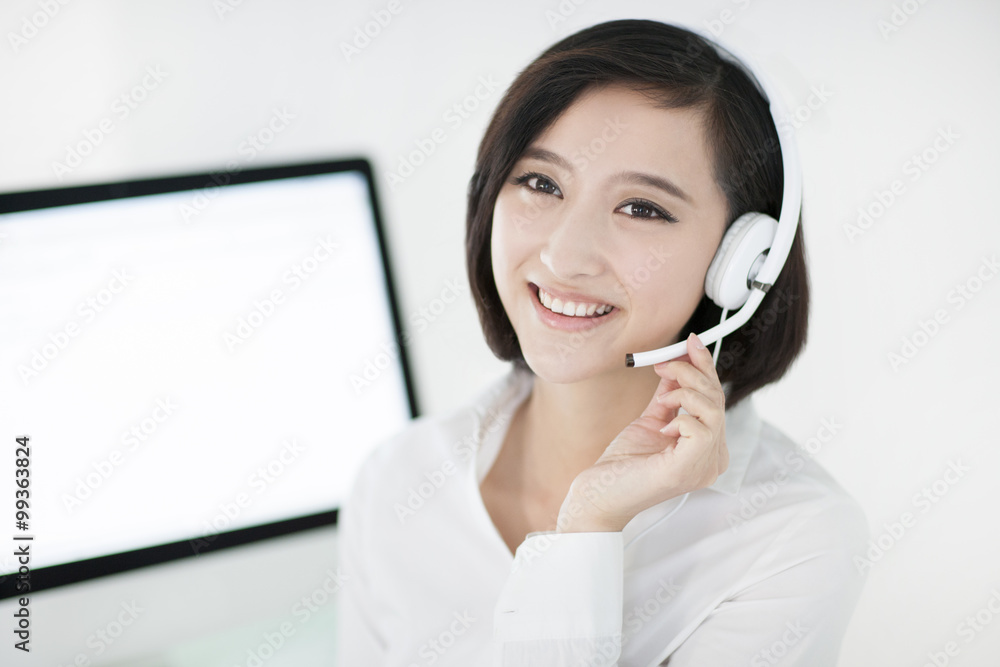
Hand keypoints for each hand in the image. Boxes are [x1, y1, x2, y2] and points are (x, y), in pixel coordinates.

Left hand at [555, 332, 728, 532]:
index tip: (690, 342)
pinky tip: (662, 428)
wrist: (598, 495)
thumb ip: (669, 395)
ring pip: (714, 410)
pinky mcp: (688, 470)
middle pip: (718, 401)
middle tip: (664, 363)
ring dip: (684, 391)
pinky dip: (679, 417)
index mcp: (707, 449)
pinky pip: (701, 428)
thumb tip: (676, 362)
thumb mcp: (651, 420)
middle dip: (691, 372)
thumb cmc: (622, 465)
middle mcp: (713, 461)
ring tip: (661, 398)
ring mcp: (704, 468)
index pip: (717, 400)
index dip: (706, 368)